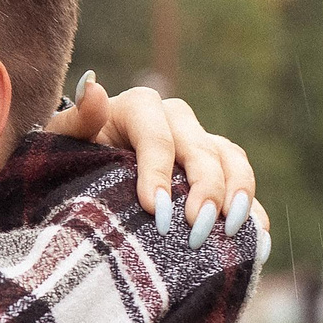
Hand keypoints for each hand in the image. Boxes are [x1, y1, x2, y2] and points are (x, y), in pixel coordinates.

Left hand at [47, 76, 269, 255]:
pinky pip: (243, 184)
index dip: (159, 172)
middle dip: (204, 189)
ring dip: (237, 194)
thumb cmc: (71, 158)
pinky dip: (253, 209)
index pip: (157, 137)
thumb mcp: (63, 141)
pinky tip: (259, 237)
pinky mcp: (217, 170)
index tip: (157, 211)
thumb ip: (77, 119)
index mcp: (139, 107)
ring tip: (232, 230)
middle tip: (197, 229)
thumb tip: (92, 86)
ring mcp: (200, 144)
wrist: (85, 174)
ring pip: (231, 159)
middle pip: (201, 149)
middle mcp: (176, 120)